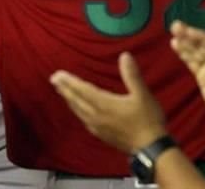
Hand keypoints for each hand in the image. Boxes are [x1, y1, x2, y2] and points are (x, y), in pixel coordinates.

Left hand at [50, 52, 167, 153]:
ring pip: (78, 110)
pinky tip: (78, 110)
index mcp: (104, 104)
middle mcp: (96, 116)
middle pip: (76, 100)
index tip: (57, 74)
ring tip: (62, 91)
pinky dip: (77, 111)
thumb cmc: (147, 120)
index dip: (69, 82)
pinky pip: (83, 119)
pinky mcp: (101, 135)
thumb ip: (132, 75)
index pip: (82, 90)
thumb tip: (125, 56)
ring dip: (69, 99)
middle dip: (64, 89)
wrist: (150, 148)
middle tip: (53, 80)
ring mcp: (98, 127)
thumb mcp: (142, 95)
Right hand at [170, 21, 204, 125]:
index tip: (189, 30)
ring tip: (173, 32)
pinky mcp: (203, 76)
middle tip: (175, 25)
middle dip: (190, 35)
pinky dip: (183, 54)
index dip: (202, 37)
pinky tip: (175, 44)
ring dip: (184, 42)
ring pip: (196, 52)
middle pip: (203, 45)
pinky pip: (192, 62)